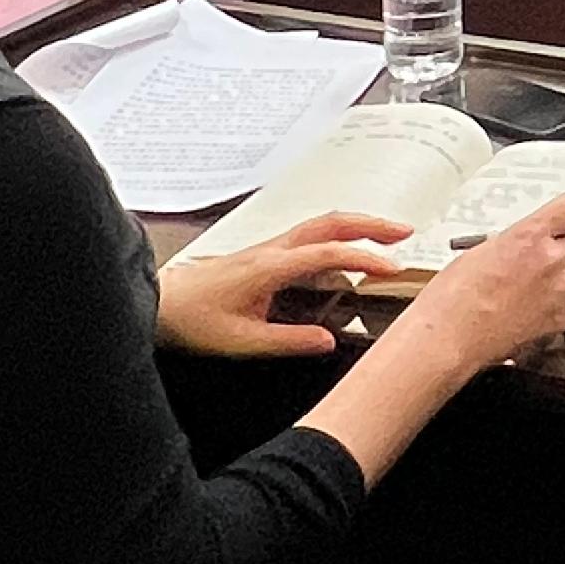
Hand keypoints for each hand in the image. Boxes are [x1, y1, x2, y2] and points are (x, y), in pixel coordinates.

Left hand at [159, 211, 413, 356]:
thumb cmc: (194, 319)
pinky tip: (346, 253)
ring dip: (356, 226)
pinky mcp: (266, 254)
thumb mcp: (242, 341)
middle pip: (330, 223)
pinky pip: (310, 236)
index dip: (363, 257)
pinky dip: (337, 236)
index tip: (391, 267)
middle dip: (370, 224)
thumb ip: (288, 341)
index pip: (327, 253)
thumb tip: (327, 341)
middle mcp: (273, 250)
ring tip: (386, 237)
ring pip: (320, 225)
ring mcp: (269, 248)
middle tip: (404, 231)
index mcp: (270, 267)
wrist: (160, 303)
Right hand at [411, 197, 564, 370]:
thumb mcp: (481, 250)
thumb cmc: (453, 296)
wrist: (450, 334)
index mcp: (529, 236)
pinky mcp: (556, 320)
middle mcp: (550, 261)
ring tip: (554, 277)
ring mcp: (557, 291)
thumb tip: (524, 242)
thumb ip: (513, 242)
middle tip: (553, 251)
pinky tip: (552, 304)